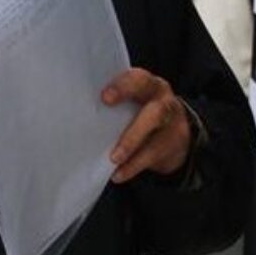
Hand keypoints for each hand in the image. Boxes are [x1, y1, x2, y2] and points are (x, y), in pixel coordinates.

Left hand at [103, 68, 191, 182]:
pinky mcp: (172, 146)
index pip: (139, 80)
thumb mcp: (134, 98)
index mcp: (149, 84)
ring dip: (132, 147)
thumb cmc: (141, 109)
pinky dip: (134, 166)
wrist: (175, 130)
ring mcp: (172, 125)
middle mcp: (164, 101)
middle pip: (155, 111)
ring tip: (113, 160)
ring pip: (155, 139)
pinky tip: (118, 174)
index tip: (104, 97)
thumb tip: (80, 110)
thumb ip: (116, 100)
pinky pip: (153, 156)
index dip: (123, 87)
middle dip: (133, 126)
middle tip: (113, 142)